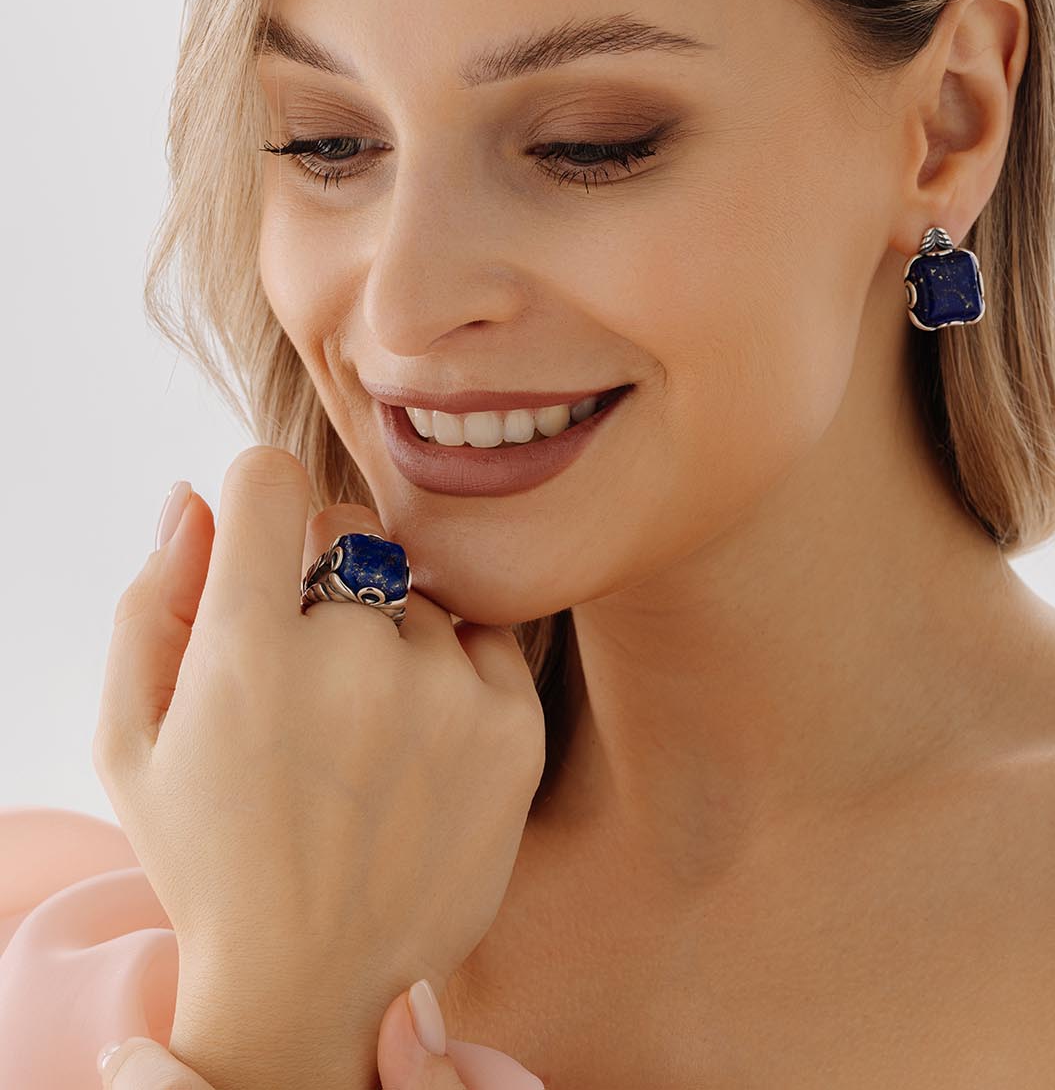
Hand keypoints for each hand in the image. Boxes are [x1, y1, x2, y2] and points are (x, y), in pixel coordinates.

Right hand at [93, 446, 545, 1089]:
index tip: (260, 549)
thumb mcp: (132, 738)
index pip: (269, 480)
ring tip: (362, 740)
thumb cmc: (208, 850)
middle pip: (350, 537)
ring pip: (416, 597)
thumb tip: (198, 498)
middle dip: (323, 584)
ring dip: (390, 641)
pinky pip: (482, 639)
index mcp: (248, 651)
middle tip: (306, 684)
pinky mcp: (514, 726)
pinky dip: (453, 675)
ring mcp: (445, 691)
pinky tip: (417, 747)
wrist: (308, 983)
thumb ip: (153, 601)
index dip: (258, 503)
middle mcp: (355, 657)